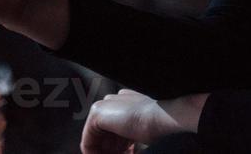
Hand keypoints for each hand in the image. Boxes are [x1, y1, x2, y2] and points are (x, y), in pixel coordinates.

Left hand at [81, 89, 204, 153]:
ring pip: (95, 141)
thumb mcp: (141, 137)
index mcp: (125, 105)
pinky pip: (88, 142)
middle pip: (104, 137)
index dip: (120, 150)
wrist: (163, 118)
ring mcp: (103, 106)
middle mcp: (113, 102)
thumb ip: (130, 141)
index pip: (114, 133)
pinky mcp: (96, 113)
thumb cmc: (160, 128)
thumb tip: (128, 151)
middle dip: (112, 152)